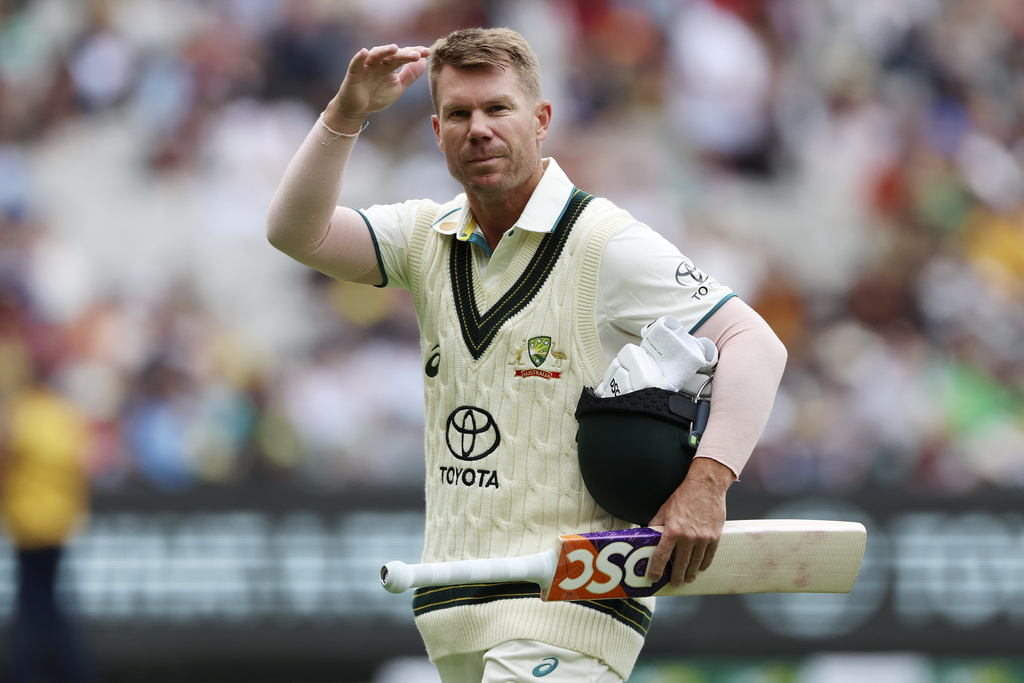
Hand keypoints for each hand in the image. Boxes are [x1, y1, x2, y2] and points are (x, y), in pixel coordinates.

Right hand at [324, 44, 430, 132]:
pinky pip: (356, 63)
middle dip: (404, 54)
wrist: (358, 109)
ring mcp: (366, 66)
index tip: (428, 52)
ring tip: (395, 48)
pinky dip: (360, 57)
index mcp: (390, 65)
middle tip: (417, 54)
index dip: (414, 53)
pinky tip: (364, 52)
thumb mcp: (398, 86)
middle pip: (392, 55)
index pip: (403, 56)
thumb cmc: (377, 96)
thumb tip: (424, 62)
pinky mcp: (354, 72)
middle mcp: (379, 62)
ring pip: (375, 55)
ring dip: (384, 51)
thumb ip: (410, 75)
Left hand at [646, 458, 733, 585]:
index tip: (654, 577)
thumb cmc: (684, 496)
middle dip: (677, 576)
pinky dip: (704, 564)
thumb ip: (656, 525)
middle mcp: (688, 537)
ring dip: (691, 573)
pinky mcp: (715, 537)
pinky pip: (709, 556)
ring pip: (696, 563)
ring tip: (688, 579)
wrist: (706, 486)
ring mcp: (703, 538)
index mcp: (672, 531)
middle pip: (681, 564)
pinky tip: (700, 568)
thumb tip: (649, 536)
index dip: (657, 569)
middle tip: (675, 583)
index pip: (662, 556)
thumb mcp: (664, 509)